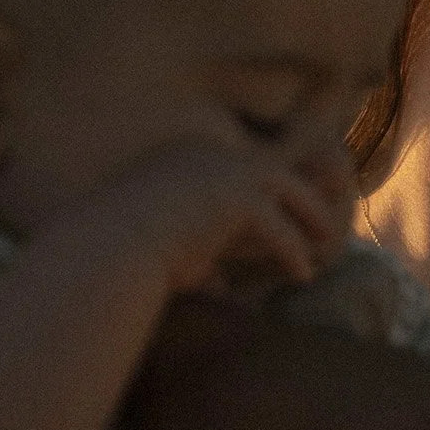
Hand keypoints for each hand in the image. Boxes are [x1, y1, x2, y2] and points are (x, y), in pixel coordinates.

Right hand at [79, 136, 350, 294]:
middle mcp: (208, 150)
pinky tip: (303, 275)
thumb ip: (199, 249)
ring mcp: (223, 167)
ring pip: (286, 190)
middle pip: (270, 169)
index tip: (283, 222)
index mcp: (187, 151)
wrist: (105, 249)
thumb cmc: (121, 255)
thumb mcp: (164, 241)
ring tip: (324, 245)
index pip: (243, 168)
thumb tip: (221, 279)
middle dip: (299, 197)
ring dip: (309, 217)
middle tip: (319, 227)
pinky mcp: (236, 194)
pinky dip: (293, 251)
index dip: (267, 197)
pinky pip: (278, 226)